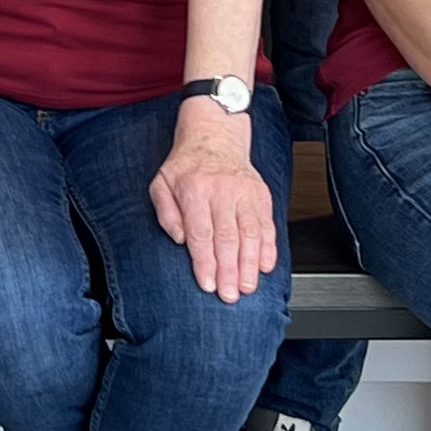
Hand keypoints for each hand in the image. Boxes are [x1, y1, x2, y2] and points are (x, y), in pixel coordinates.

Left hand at [148, 102, 277, 302]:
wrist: (215, 135)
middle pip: (227, 238)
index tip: (207, 284)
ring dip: (250, 264)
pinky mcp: (261, 195)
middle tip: (230, 295)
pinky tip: (266, 266)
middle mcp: (222, 191)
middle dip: (229, 271)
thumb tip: (180, 239)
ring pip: (250, 234)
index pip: (201, 234)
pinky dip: (268, 247)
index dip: (205, 263)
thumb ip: (166, 213)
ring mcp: (245, 193)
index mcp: (195, 190)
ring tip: (248, 286)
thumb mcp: (161, 183)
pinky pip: (266, 224)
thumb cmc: (186, 164)